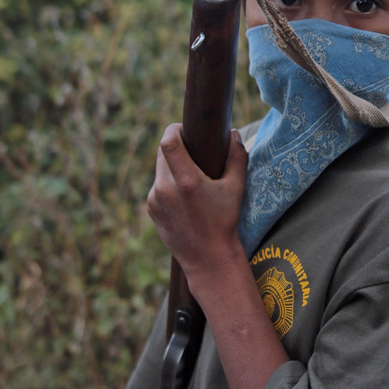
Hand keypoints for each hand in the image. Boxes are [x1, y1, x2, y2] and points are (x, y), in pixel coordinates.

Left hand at [147, 125, 247, 285]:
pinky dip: (168, 183)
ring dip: (171, 165)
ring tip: (190, 174)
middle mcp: (165, 189)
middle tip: (192, 150)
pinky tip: (183, 194)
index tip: (184, 129)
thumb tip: (235, 133)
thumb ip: (237, 157)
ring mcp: (155, 200)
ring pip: (159, 169)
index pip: (168, 142)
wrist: (208, 258)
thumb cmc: (225, 222)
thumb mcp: (236, 188)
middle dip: (175, 147)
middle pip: (162, 153)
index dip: (173, 129)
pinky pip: (157, 186)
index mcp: (186, 181)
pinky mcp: (151, 209)